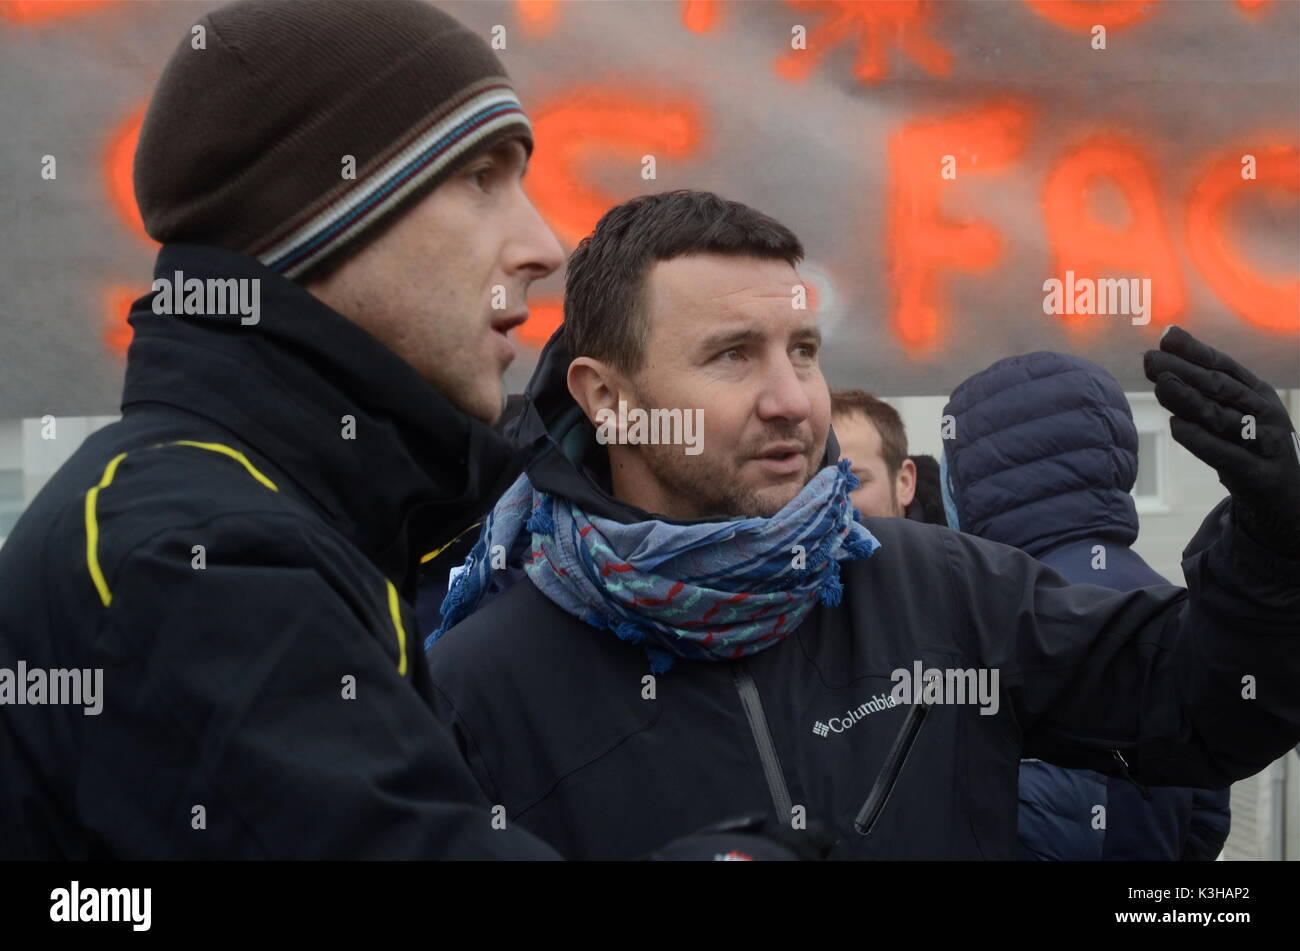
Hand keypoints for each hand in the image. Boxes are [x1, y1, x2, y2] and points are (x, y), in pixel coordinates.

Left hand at [1144, 326, 1299, 556]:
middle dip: (1184, 371)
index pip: (1224, 367)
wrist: (1288, 501)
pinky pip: (1226, 455)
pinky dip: (1201, 440)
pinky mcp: (1259, 475)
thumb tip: (1162, 359)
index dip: (1195, 351)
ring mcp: (1266, 444)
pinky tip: (1177, 427)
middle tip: (1151, 359)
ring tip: (1161, 385)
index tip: (1166, 337)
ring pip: (1222, 418)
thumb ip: (1200, 391)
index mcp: (1259, 394)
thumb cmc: (1249, 450)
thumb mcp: (1231, 416)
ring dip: (1190, 400)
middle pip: (1220, 388)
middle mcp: (1265, 414)